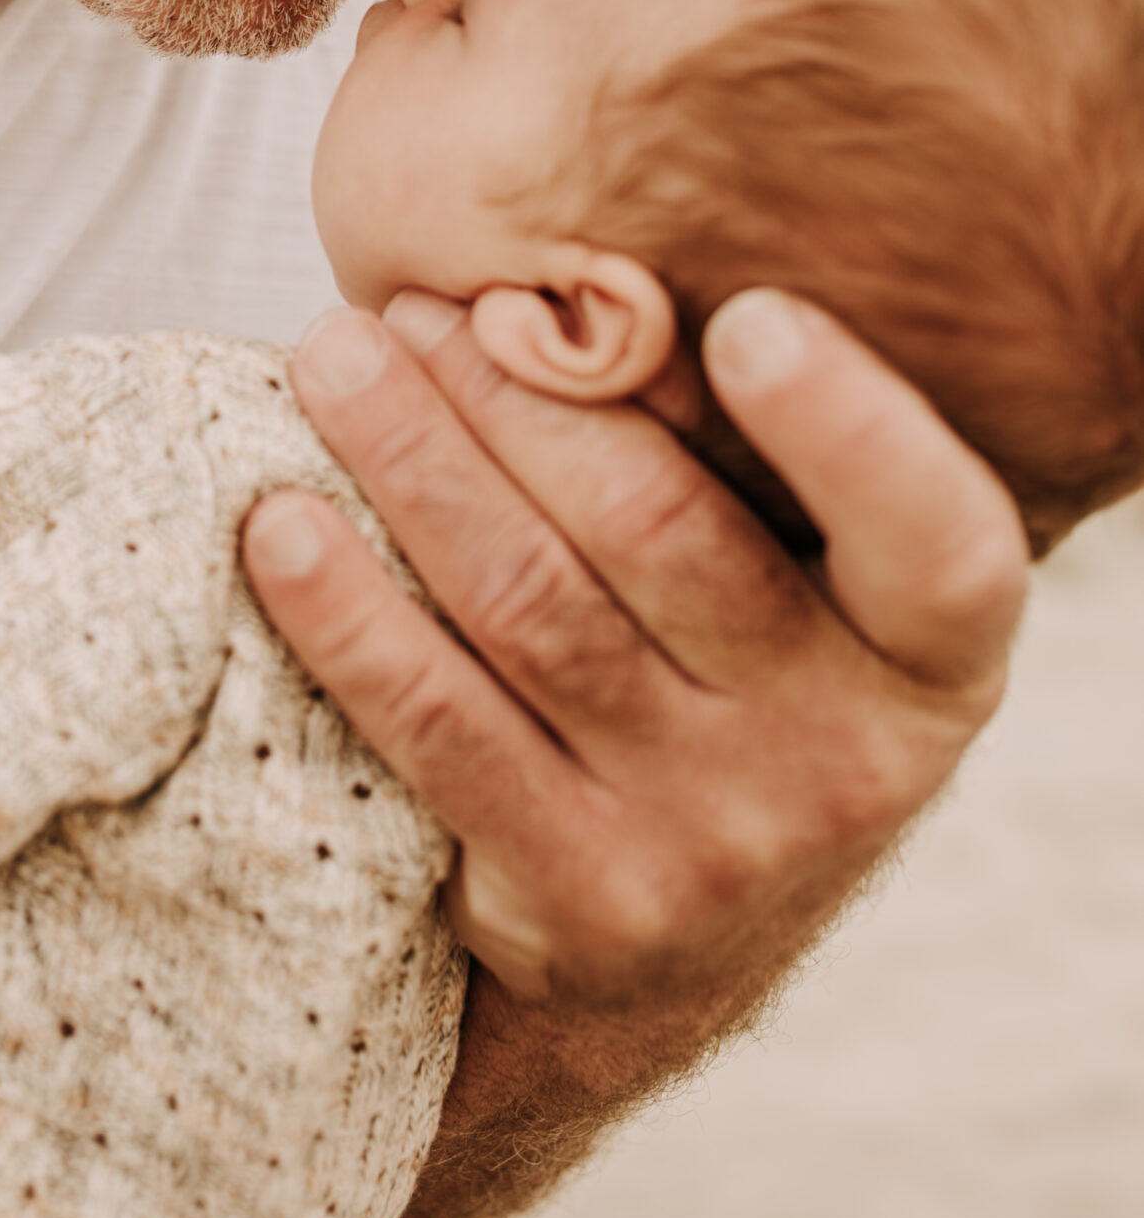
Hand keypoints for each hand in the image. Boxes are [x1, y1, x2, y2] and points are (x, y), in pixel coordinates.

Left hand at [245, 285, 1024, 1019]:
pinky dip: (347, 612)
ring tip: (333, 361)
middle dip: (516, 392)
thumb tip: (580, 279)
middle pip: (660, 530)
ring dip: (413, 461)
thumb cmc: (738, 675)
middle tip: (414, 305)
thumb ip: (751, 458)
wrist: (686, 939)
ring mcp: (712, 841)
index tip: (748, 319)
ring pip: (531, 606)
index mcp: (932, 653)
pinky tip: (279, 523)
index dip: (849, 431)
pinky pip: (440, 727)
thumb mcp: (815, 589)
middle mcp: (846, 756)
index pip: (937, 539)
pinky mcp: (579, 899)